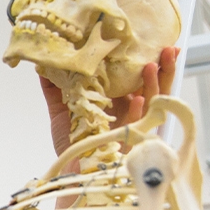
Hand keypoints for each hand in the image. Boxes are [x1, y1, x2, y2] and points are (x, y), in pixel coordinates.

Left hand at [42, 47, 179, 155]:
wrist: (71, 168)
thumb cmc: (71, 141)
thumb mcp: (61, 109)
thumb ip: (54, 87)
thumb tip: (42, 63)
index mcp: (117, 98)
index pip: (136, 75)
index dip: (145, 58)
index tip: (150, 41)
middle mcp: (129, 108)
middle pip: (153, 84)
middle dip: (162, 66)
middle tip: (166, 47)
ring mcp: (133, 122)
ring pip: (153, 100)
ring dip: (155, 82)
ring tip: (152, 66)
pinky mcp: (131, 139)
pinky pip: (140, 124)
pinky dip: (139, 111)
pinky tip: (137, 99)